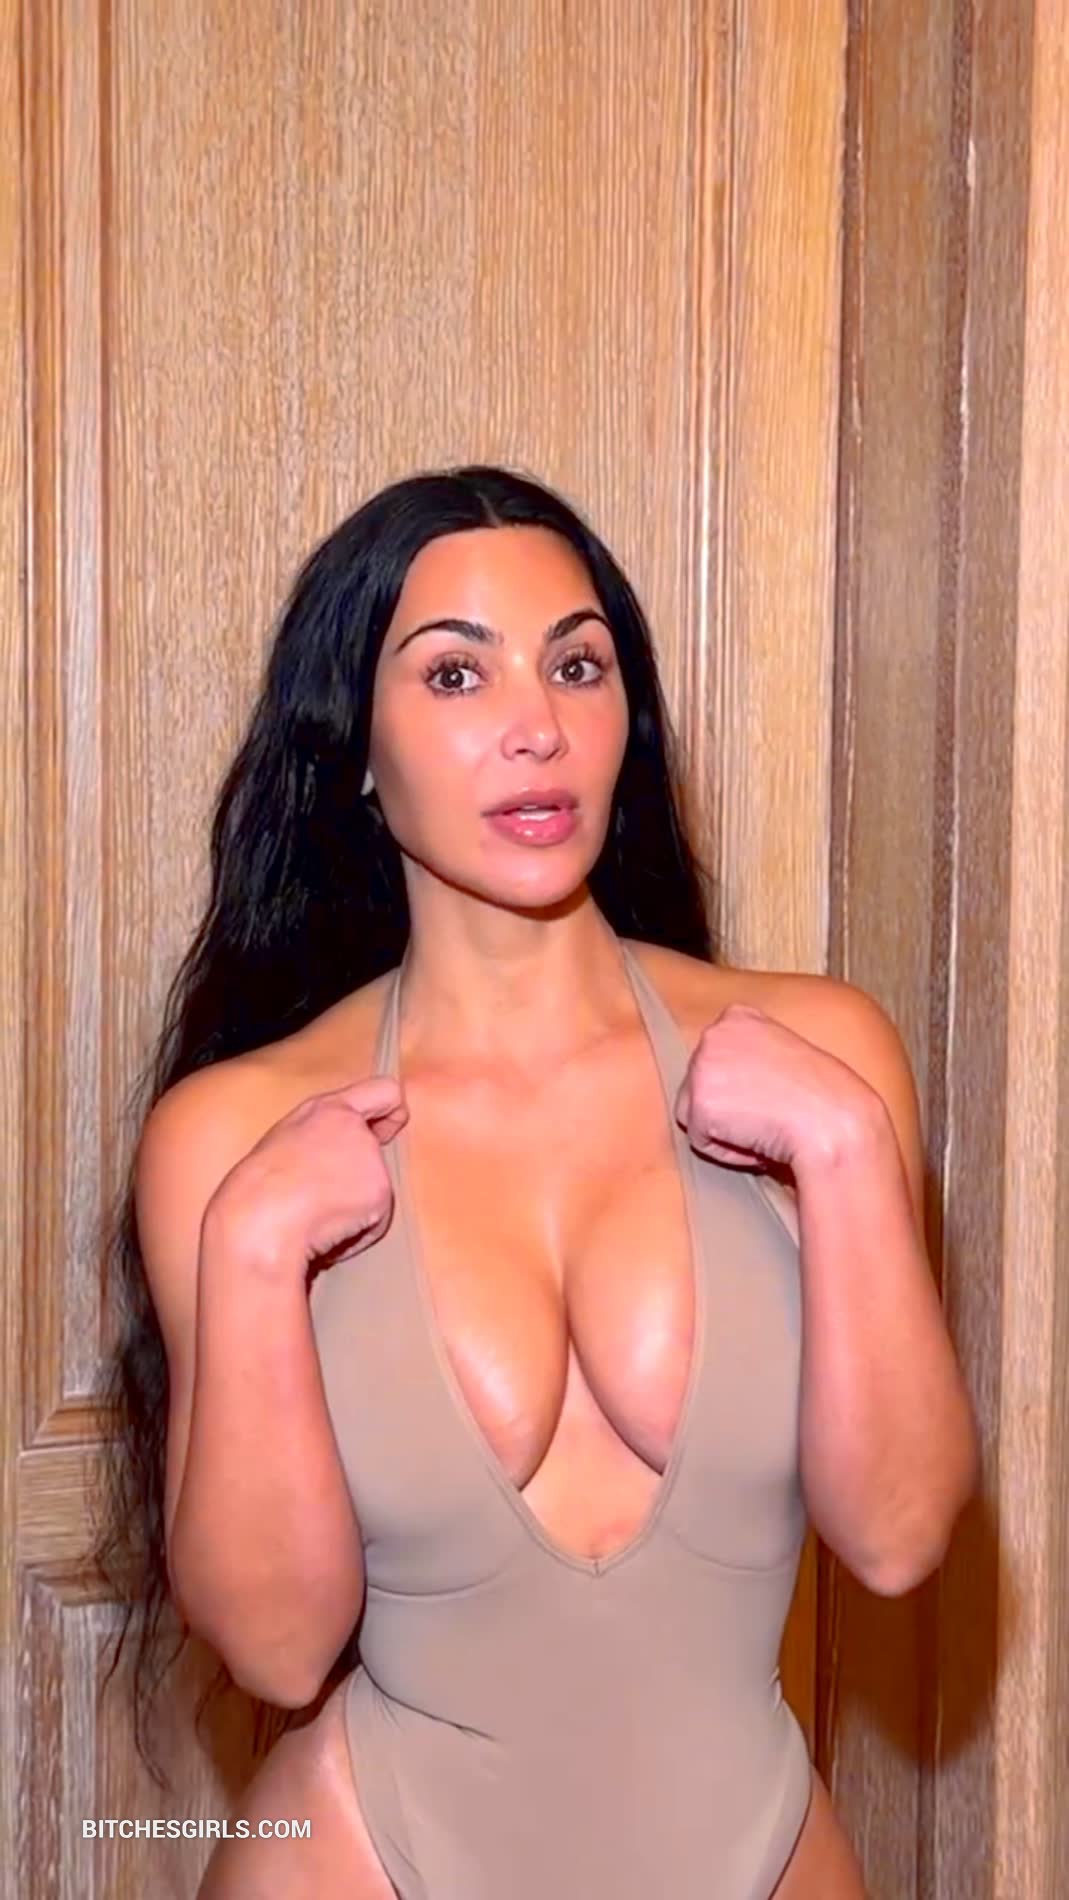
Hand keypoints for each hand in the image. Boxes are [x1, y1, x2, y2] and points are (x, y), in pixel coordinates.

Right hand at [206, 1073, 408, 1279]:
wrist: (260, 1219)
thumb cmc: (258, 1190)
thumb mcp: (286, 1142)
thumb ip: (321, 1138)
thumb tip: (335, 1159)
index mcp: (327, 1110)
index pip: (382, 1091)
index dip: (390, 1111)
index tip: (386, 1129)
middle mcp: (356, 1129)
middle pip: (376, 1153)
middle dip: (359, 1174)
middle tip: (325, 1195)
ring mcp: (373, 1161)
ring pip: (374, 1190)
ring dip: (355, 1207)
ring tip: (316, 1216)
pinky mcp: (382, 1194)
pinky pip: (375, 1221)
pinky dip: (357, 1232)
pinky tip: (327, 1232)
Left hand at [672, 1001, 874, 1171]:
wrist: (834, 1120)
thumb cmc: (822, 1095)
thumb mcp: (784, 1052)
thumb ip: (751, 1056)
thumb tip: (732, 1082)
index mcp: (737, 1016)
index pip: (717, 1062)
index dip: (744, 1087)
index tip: (773, 1092)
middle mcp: (713, 1034)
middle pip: (699, 1087)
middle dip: (729, 1107)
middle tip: (770, 1113)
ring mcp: (702, 1067)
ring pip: (695, 1114)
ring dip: (725, 1129)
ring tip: (765, 1124)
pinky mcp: (698, 1104)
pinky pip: (701, 1141)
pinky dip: (727, 1150)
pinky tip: (758, 1137)